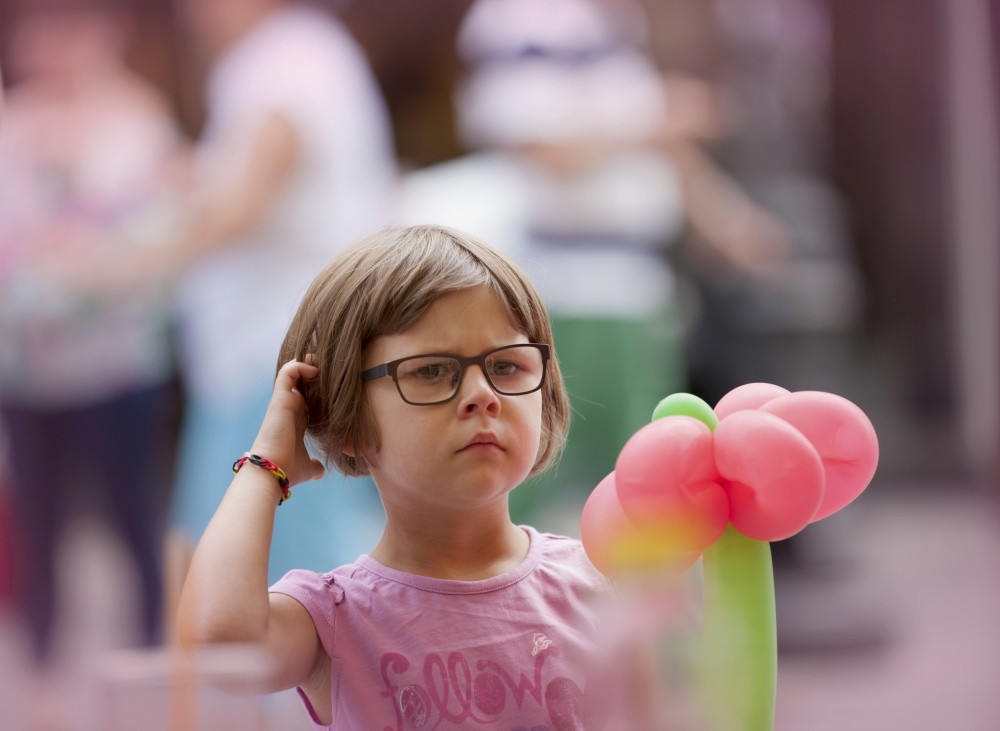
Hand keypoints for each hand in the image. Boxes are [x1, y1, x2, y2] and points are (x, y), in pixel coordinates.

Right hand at [249, 359, 324, 487]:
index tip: (337, 384)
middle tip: (333, 366)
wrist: (273, 471)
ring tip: (323, 362)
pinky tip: (315, 370)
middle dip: (315, 370)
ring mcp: (284, 401)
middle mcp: (290, 407)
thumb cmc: (288, 469)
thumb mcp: (307, 467)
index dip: (320, 387)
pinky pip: (288, 372)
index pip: (307, 396)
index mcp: (297, 420)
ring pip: (292, 371)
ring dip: (307, 362)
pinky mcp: (281, 398)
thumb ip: (314, 466)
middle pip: (301, 380)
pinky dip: (300, 366)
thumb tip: (320, 471)